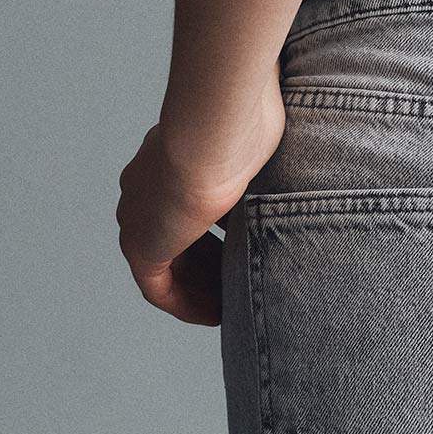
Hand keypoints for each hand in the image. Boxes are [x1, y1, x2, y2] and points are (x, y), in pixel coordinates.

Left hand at [116, 79, 285, 325]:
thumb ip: (262, 159)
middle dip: (207, 263)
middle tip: (241, 279)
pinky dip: (187, 304)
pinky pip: (159, 289)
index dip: (214, 230)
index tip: (243, 246)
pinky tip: (217, 314)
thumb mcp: (257, 140)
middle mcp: (144, 188)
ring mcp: (139, 217)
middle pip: (174, 238)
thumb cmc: (242, 119)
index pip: (184, 204)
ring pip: (166, 265)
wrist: (215, 124)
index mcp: (166, 157)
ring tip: (233, 304)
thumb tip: (293, 159)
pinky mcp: (142, 245)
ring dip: (199, 286)